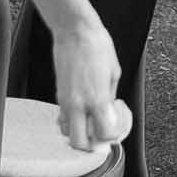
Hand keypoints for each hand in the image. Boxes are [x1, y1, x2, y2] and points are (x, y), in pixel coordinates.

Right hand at [52, 16, 126, 151]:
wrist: (75, 32)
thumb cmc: (97, 46)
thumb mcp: (114, 72)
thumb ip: (111, 97)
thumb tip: (111, 113)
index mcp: (97, 98)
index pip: (104, 134)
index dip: (113, 134)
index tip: (118, 123)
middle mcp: (79, 104)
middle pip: (80, 143)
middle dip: (93, 144)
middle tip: (103, 131)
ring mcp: (65, 101)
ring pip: (67, 134)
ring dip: (80, 133)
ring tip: (92, 121)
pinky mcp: (58, 95)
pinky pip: (62, 119)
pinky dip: (71, 123)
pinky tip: (82, 111)